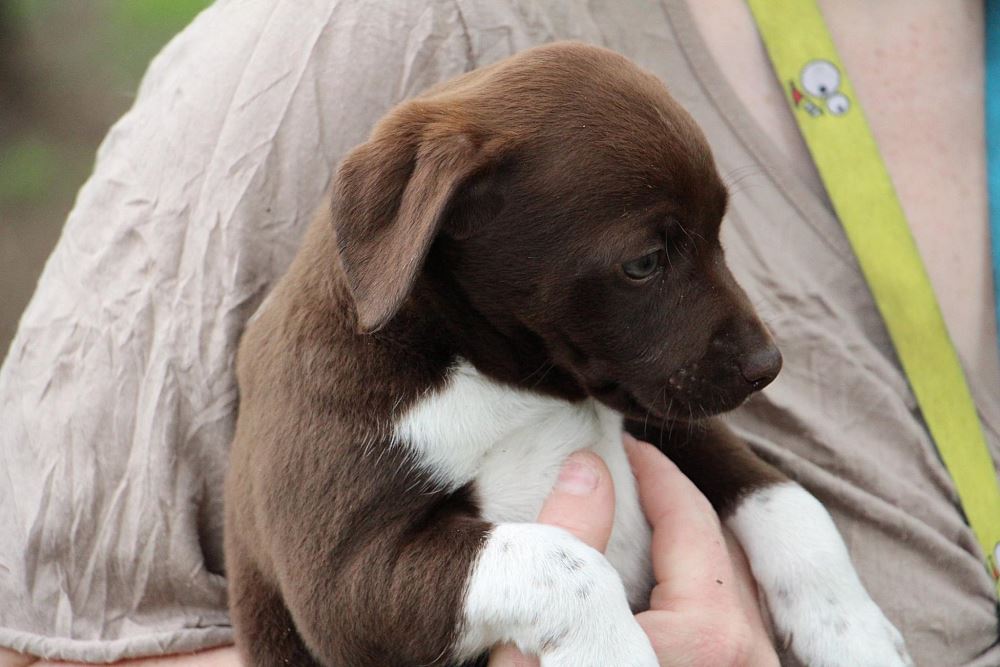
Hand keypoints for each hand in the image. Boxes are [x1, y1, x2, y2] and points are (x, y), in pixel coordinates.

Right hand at [488, 435, 777, 666]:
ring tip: (646, 525)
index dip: (655, 469)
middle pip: (724, 546)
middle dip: (678, 503)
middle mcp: (750, 658)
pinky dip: (708, 590)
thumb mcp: (541, 637)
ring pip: (738, 587)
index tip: (623, 443)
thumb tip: (589, 468)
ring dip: (696, 546)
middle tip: (635, 476)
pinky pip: (738, 628)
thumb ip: (567, 539)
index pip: (690, 516)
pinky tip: (666, 588)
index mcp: (708, 633)